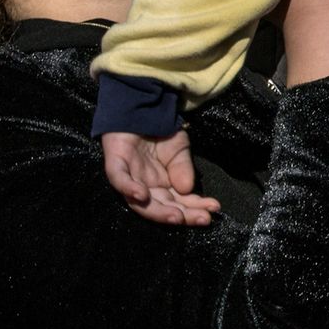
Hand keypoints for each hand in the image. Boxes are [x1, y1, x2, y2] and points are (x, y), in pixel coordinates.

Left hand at [101, 131, 219, 225]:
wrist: (138, 109)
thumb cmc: (158, 132)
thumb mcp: (179, 149)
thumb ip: (183, 168)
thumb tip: (188, 189)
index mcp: (162, 186)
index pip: (179, 203)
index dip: (196, 208)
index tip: (214, 209)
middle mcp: (145, 188)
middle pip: (163, 208)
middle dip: (184, 216)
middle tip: (203, 219)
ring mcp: (129, 179)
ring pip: (140, 203)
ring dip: (159, 212)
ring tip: (178, 217)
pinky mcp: (115, 165)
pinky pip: (119, 180)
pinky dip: (130, 189)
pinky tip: (143, 195)